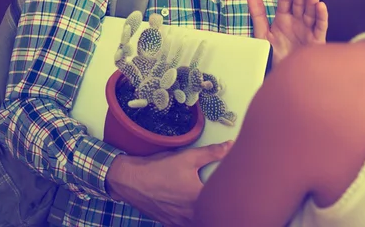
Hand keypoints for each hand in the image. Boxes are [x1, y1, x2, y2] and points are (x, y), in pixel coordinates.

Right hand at [105, 141, 232, 226]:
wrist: (131, 181)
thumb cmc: (158, 170)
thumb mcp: (187, 157)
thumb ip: (211, 153)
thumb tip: (229, 146)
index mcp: (198, 201)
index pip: (221, 202)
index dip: (228, 197)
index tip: (233, 191)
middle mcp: (190, 216)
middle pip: (210, 214)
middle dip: (217, 206)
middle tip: (221, 197)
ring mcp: (179, 222)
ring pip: (198, 220)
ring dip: (204, 213)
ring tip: (205, 200)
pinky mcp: (170, 223)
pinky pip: (186, 224)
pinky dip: (191, 217)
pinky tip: (188, 207)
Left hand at [248, 0, 327, 65]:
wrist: (283, 77)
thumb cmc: (273, 56)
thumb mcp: (262, 34)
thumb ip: (257, 14)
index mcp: (283, 18)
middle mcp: (296, 21)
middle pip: (299, 2)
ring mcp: (307, 30)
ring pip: (311, 12)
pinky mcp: (316, 41)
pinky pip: (320, 27)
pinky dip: (321, 17)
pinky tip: (320, 6)